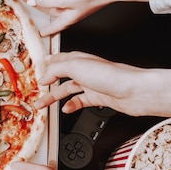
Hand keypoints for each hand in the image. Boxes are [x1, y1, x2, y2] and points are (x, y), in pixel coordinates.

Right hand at [34, 52, 154, 114]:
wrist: (134, 91)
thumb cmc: (111, 75)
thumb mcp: (76, 66)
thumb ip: (57, 69)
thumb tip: (45, 76)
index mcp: (79, 60)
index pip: (59, 60)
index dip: (47, 64)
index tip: (37, 69)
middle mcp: (85, 71)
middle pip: (61, 77)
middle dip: (47, 84)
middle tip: (36, 90)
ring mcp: (91, 85)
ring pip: (67, 91)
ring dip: (54, 98)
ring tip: (43, 105)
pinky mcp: (98, 97)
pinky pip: (80, 101)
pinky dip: (71, 106)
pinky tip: (66, 109)